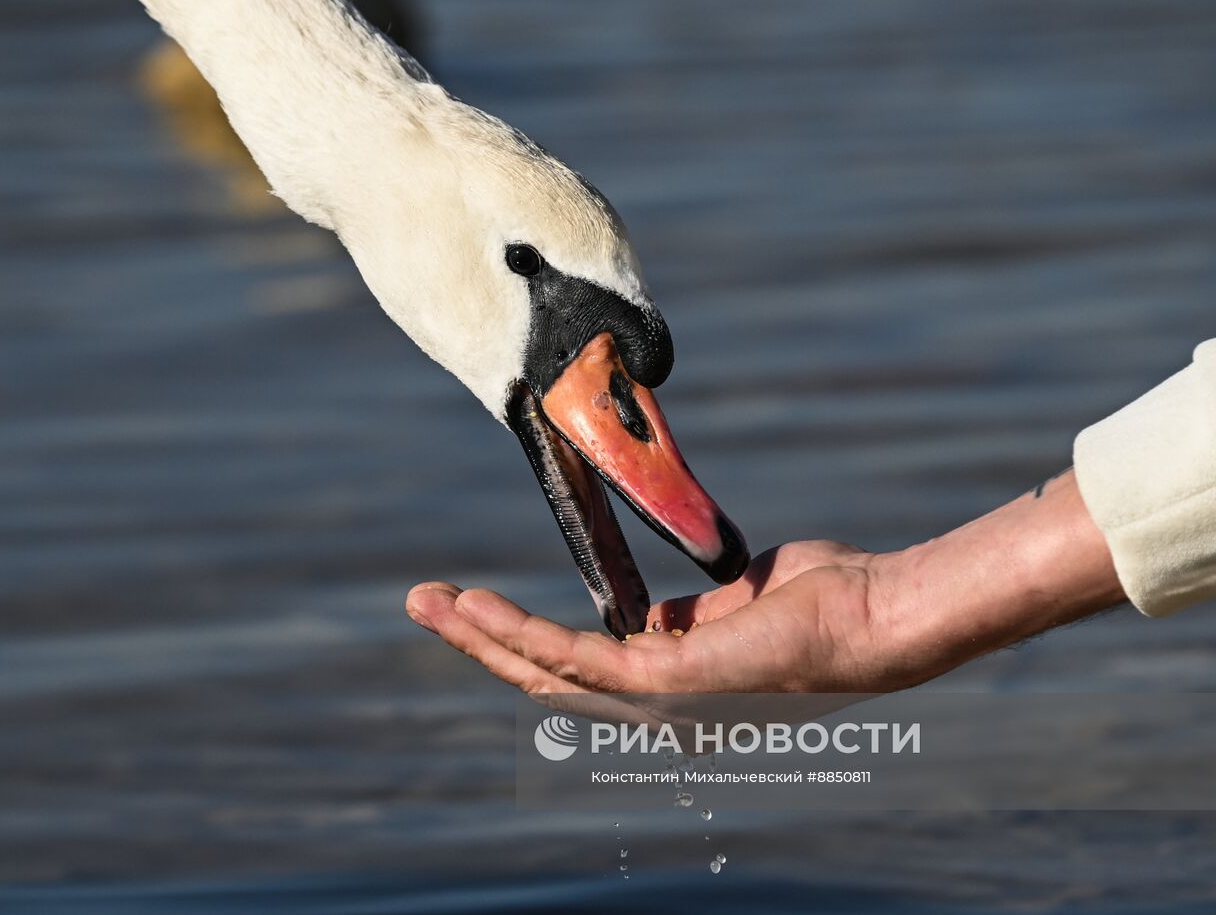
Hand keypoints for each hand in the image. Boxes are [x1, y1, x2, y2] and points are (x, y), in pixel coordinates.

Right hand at [406, 470, 1124, 694]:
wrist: (880, 612)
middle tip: (424, 604)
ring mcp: (662, 699)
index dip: (518, 639)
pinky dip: (518, 631)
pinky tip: (477, 607)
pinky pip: (575, 658)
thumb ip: (685, 616)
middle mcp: (660, 705)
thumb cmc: (825, 599)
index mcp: (674, 686)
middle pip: (545, 677)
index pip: (577, 668)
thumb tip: (648, 615)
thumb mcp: (733, 606)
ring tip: (428, 603)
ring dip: (480, 637)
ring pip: (544, 673)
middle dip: (479, 642)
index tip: (474, 605)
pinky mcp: (668, 681)